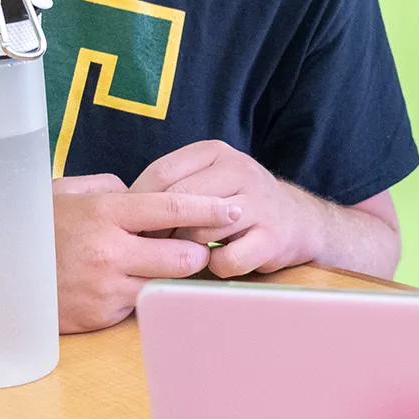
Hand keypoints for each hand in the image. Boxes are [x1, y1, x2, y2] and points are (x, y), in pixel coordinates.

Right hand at [51, 174, 242, 332]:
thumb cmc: (28, 227)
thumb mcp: (63, 193)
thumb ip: (105, 186)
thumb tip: (135, 188)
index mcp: (104, 214)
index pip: (171, 209)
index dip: (208, 210)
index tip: (232, 209)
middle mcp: (109, 252)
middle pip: (181, 256)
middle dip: (197, 253)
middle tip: (199, 248)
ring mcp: (104, 288)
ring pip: (163, 285)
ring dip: (170, 278)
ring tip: (166, 267)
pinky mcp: (98, 317)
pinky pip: (136, 305)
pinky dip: (140, 295)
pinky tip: (130, 285)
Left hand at [130, 142, 317, 278]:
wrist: (296, 219)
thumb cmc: (235, 202)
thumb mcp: (205, 178)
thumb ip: (169, 186)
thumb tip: (122, 211)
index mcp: (216, 152)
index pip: (162, 173)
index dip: (139, 202)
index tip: (129, 224)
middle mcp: (241, 170)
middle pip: (178, 203)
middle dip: (160, 230)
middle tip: (153, 247)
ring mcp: (259, 204)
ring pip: (199, 232)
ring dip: (189, 250)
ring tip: (193, 250)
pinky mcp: (272, 237)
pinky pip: (226, 260)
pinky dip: (216, 267)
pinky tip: (220, 260)